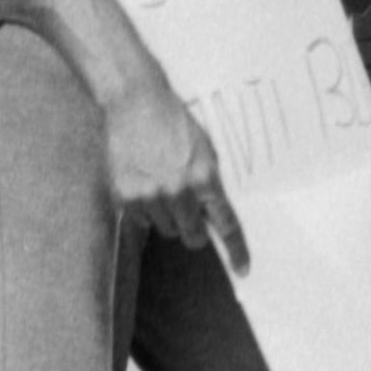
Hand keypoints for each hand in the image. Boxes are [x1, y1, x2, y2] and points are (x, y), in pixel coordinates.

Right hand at [101, 82, 246, 270]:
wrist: (137, 102)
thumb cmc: (174, 123)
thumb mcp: (204, 149)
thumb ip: (209, 183)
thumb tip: (214, 217)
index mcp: (205, 177)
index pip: (226, 224)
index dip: (236, 250)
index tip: (243, 268)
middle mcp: (179, 190)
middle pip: (192, 236)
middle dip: (193, 229)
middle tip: (188, 210)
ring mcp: (151, 195)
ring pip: (166, 229)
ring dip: (167, 216)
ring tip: (161, 183)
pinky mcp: (127, 196)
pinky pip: (142, 221)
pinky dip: (145, 209)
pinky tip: (144, 182)